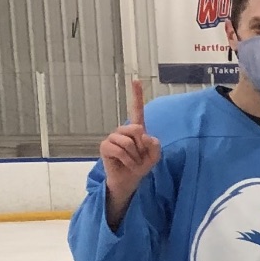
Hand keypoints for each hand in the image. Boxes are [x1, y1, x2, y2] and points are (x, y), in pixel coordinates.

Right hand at [100, 79, 161, 228]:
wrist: (129, 181)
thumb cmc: (141, 166)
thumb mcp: (154, 156)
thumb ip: (155, 144)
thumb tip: (142, 136)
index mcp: (136, 130)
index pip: (137, 110)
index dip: (136, 95)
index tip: (136, 80)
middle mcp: (123, 131)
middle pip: (136, 128)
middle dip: (142, 147)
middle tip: (139, 157)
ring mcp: (112, 138)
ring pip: (128, 141)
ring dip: (135, 156)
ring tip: (132, 162)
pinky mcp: (105, 146)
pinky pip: (119, 149)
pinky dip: (127, 160)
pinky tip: (126, 165)